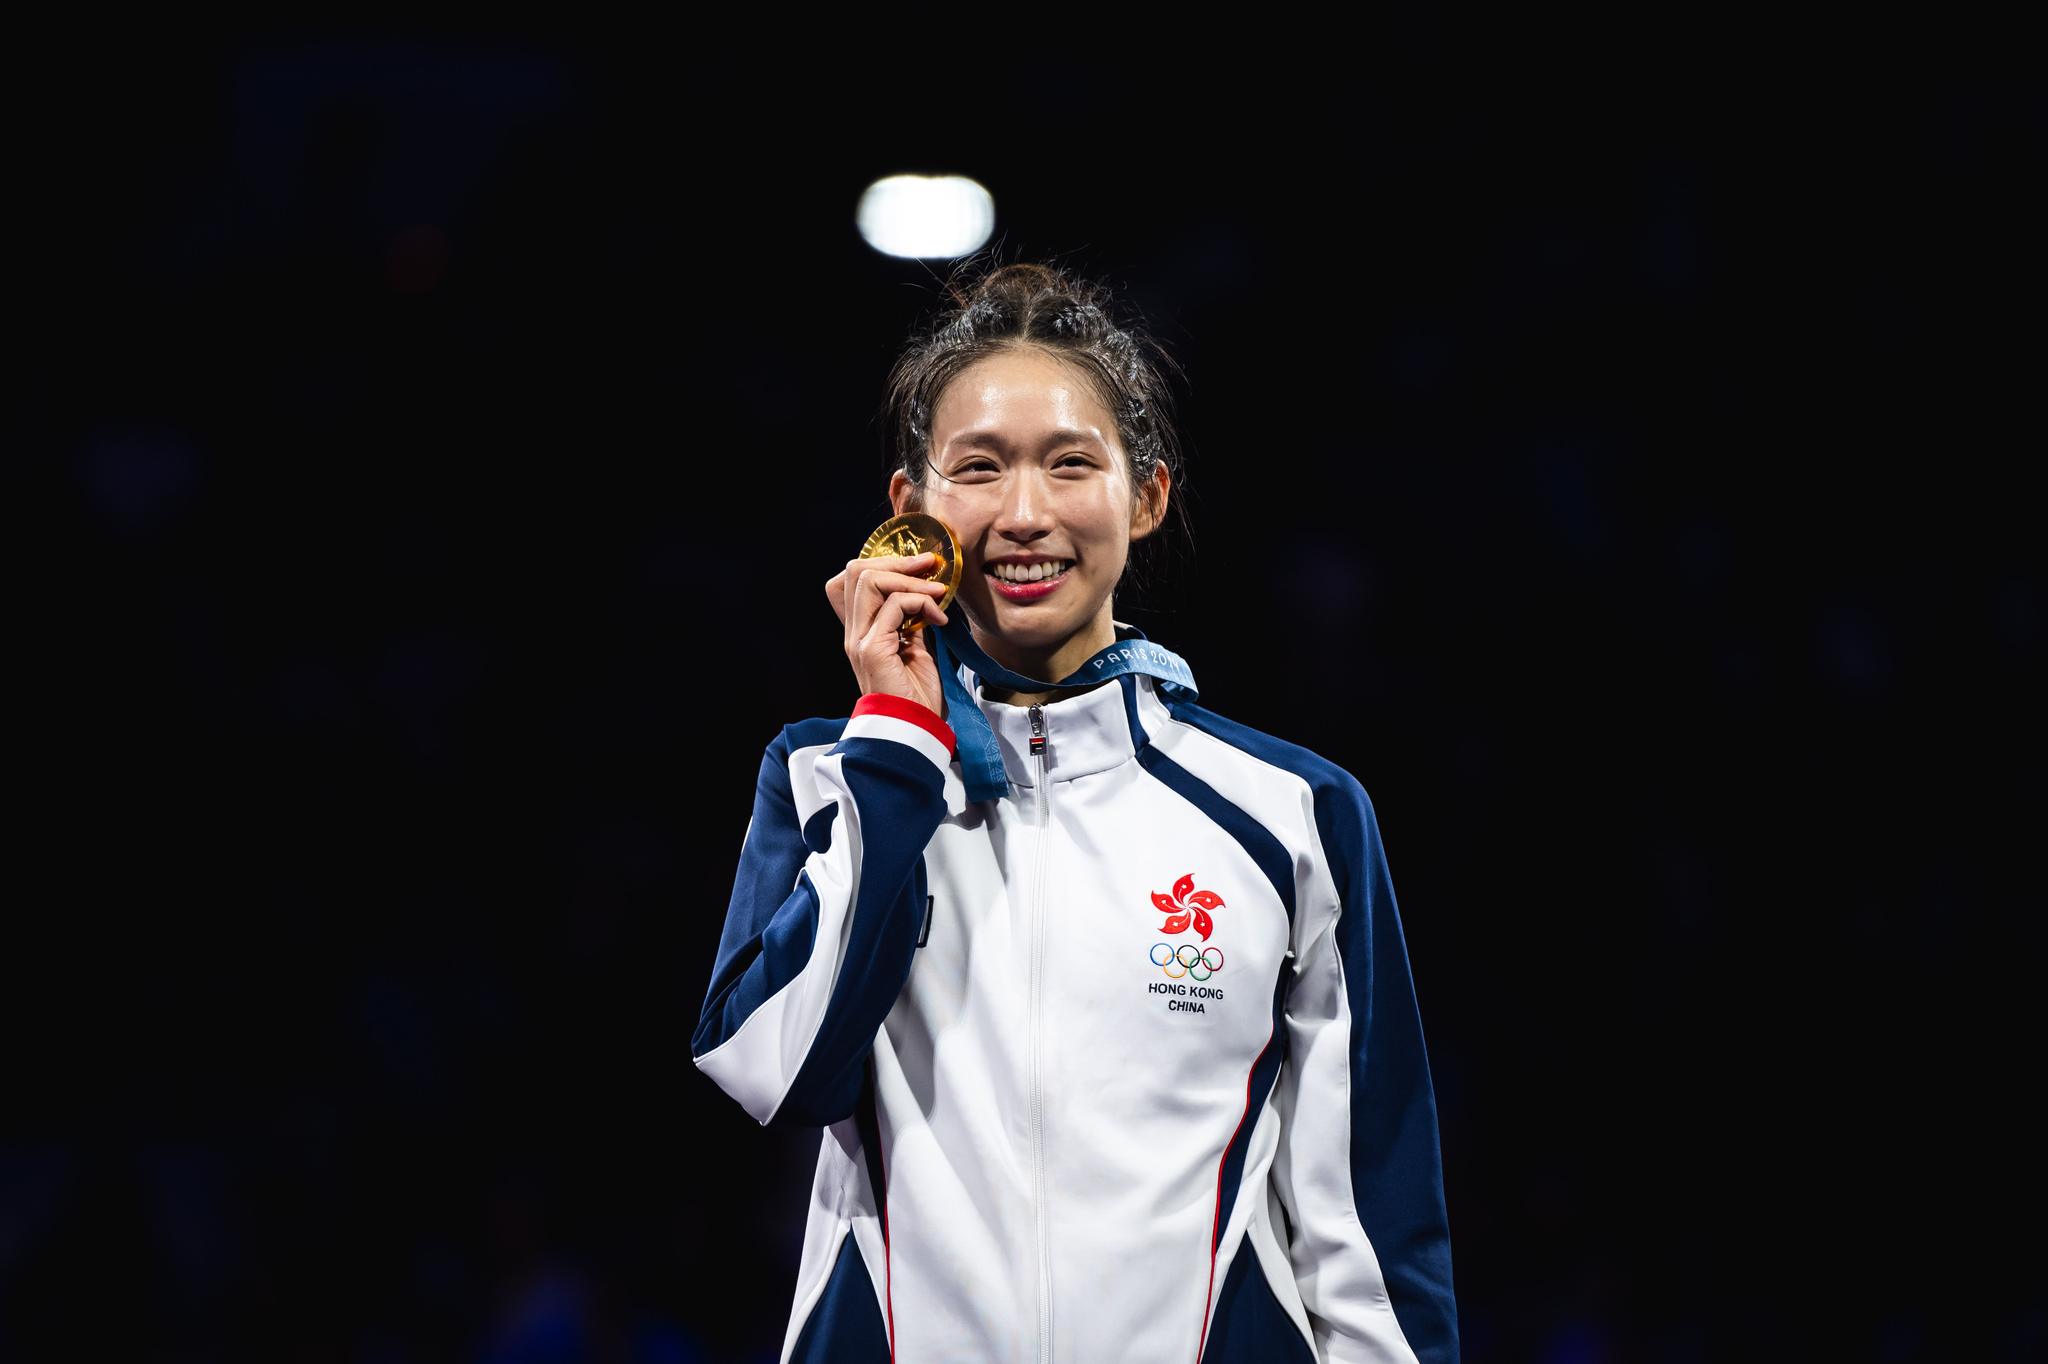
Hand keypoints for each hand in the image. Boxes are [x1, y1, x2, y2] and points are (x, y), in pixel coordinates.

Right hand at [824, 552, 950, 716]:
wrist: (914, 732)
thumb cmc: (917, 697)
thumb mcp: (915, 649)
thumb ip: (912, 622)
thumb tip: (925, 594)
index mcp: (860, 631)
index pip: (850, 581)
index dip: (882, 564)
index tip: (917, 568)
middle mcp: (853, 633)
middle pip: (856, 571)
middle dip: (898, 561)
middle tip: (930, 567)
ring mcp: (859, 640)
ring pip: (869, 579)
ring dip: (910, 579)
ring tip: (937, 593)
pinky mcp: (872, 649)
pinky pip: (893, 605)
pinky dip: (921, 602)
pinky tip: (939, 620)